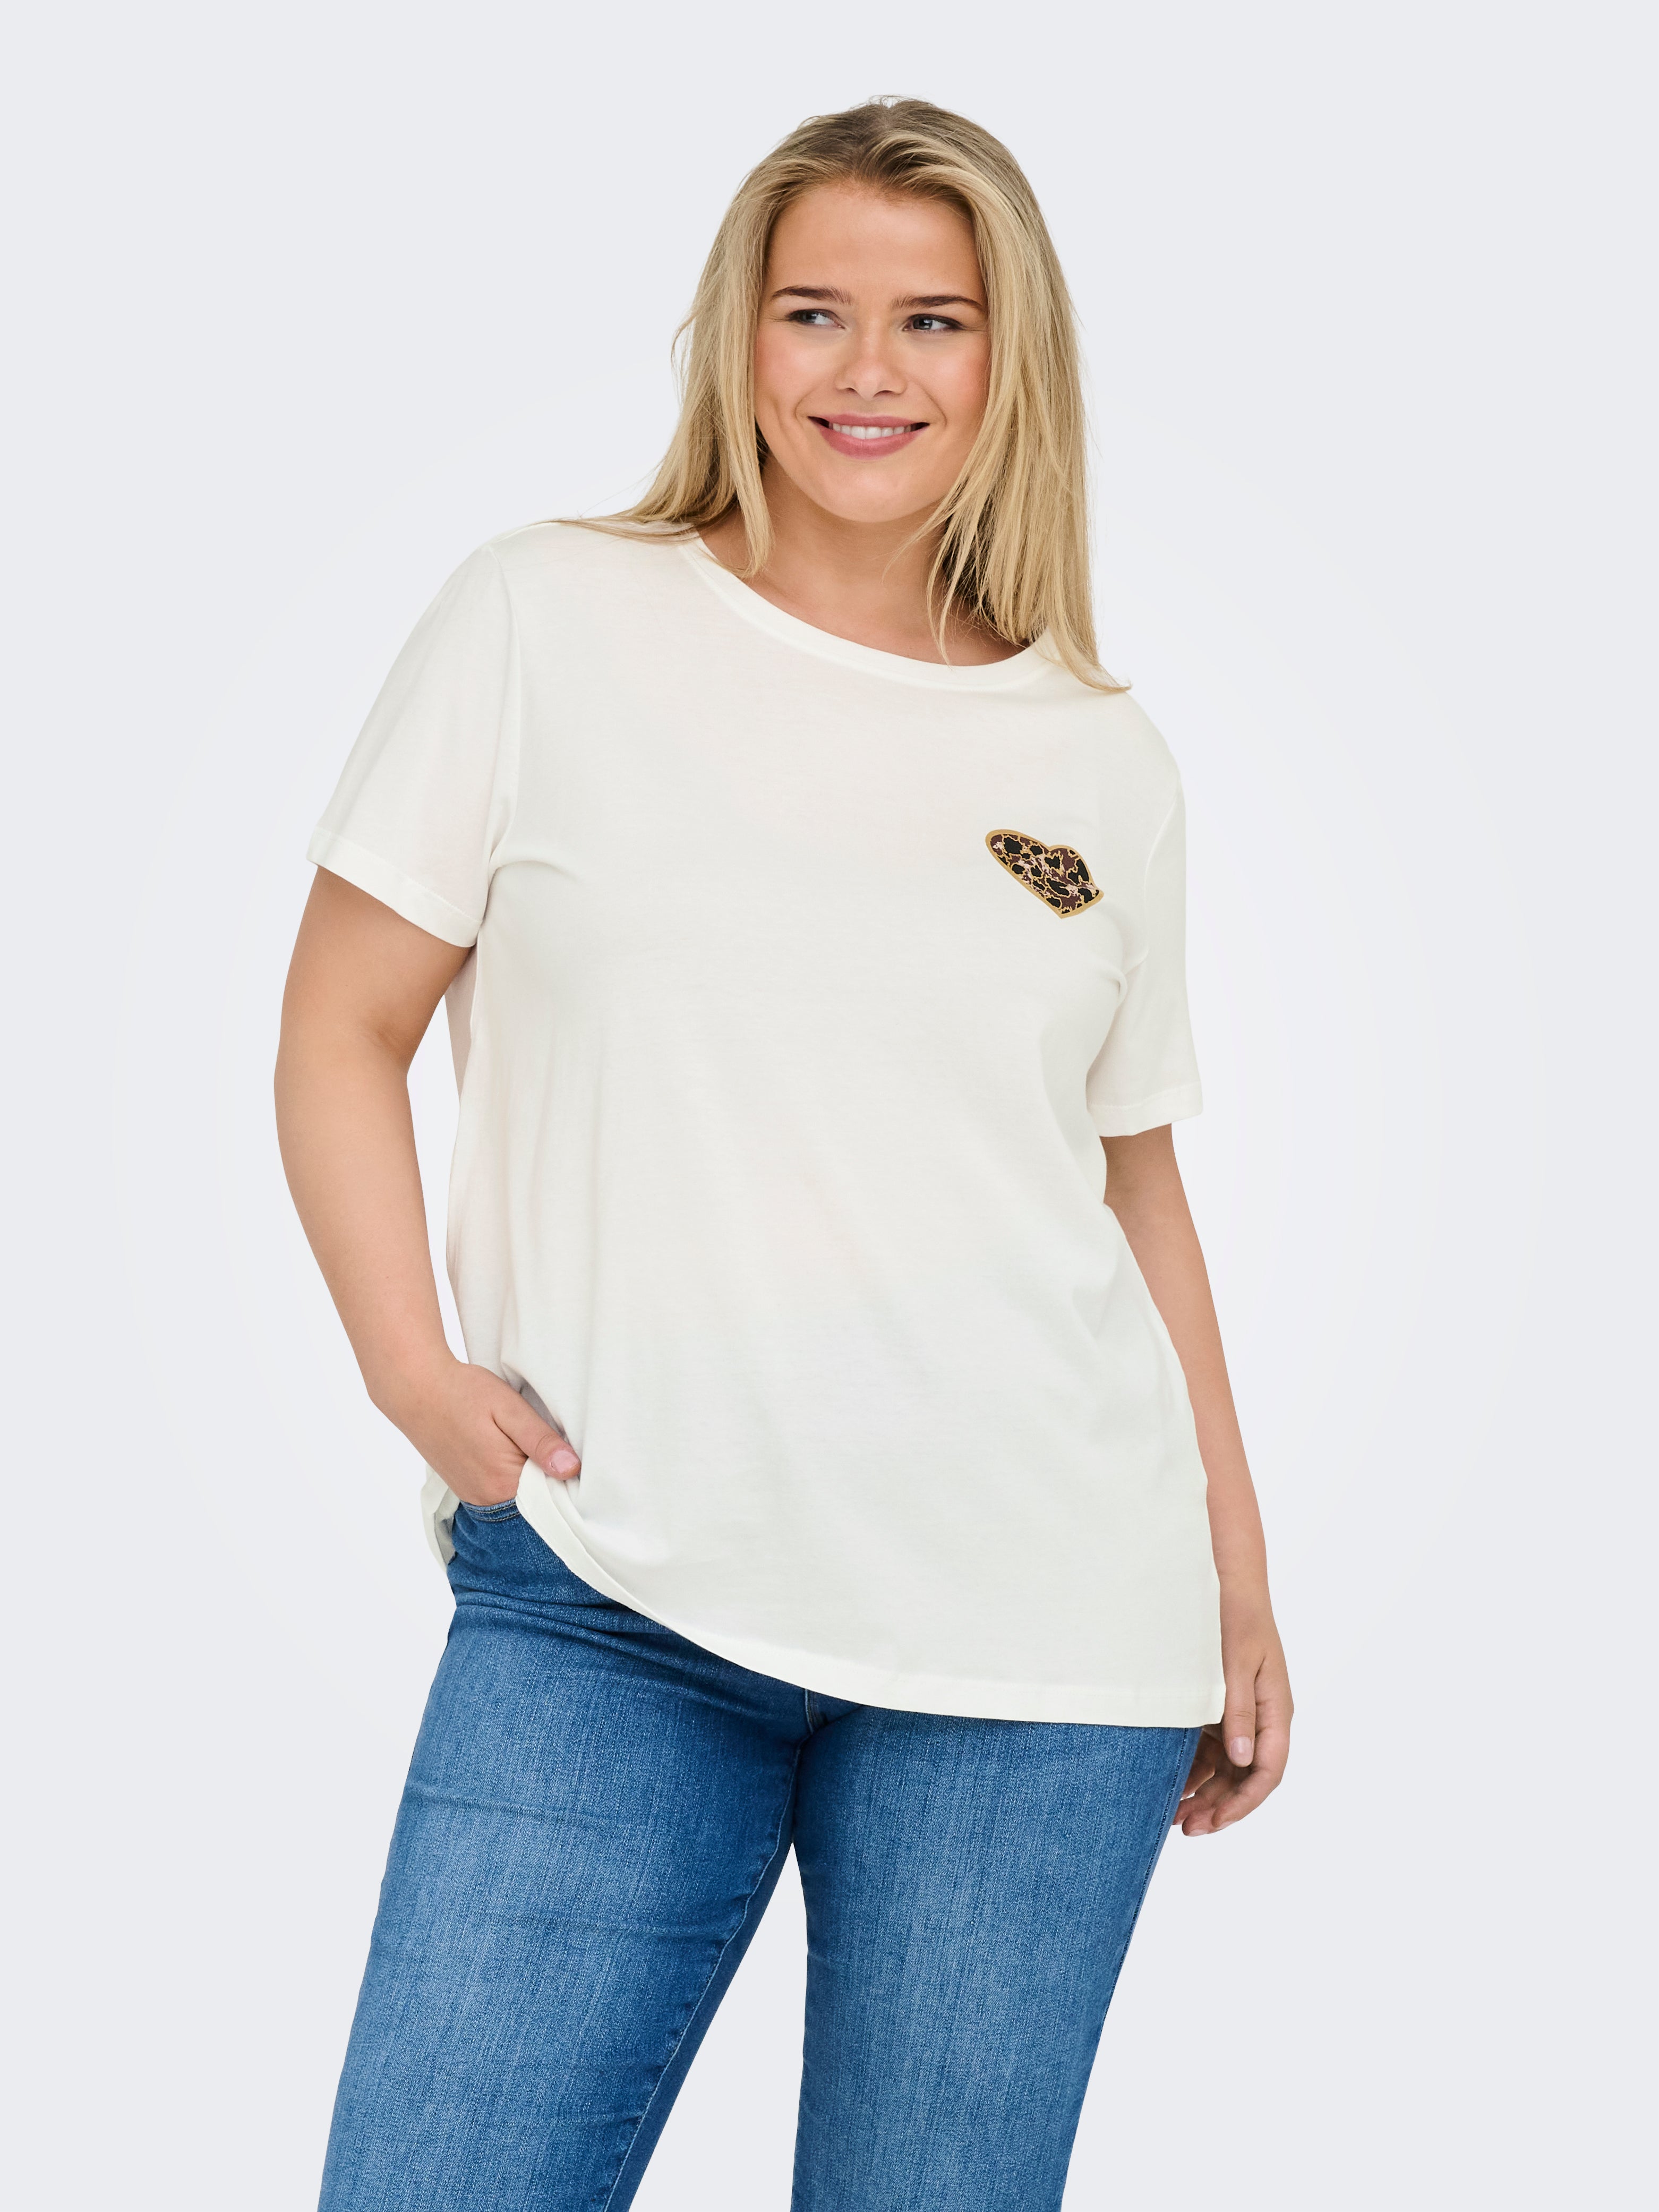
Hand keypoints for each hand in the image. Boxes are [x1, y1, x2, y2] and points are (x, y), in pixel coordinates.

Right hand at [376, 1353, 580, 1506]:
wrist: (416, 1388)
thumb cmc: (464, 1393)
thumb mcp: (510, 1409)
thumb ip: (540, 1441)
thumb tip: (571, 1469)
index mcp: (504, 1483)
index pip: (553, 1495)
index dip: (564, 1472)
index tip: (566, 1448)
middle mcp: (487, 1499)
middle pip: (536, 1497)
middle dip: (547, 1473)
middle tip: (542, 1438)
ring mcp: (473, 1495)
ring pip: (517, 1493)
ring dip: (527, 1472)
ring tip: (521, 1439)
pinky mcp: (464, 1486)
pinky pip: (499, 1489)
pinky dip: (509, 1473)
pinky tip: (506, 1447)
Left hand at [1175, 1596, 1291, 1835]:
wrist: (1224, 1582)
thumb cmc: (1233, 1618)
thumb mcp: (1235, 1664)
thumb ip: (1239, 1711)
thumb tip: (1243, 1759)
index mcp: (1275, 1711)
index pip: (1267, 1772)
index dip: (1242, 1803)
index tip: (1214, 1823)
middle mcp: (1261, 1719)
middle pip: (1246, 1778)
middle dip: (1220, 1807)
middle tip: (1187, 1829)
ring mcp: (1241, 1716)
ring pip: (1227, 1768)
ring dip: (1205, 1793)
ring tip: (1174, 1815)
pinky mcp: (1221, 1709)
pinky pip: (1212, 1749)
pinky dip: (1194, 1768)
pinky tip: (1171, 1783)